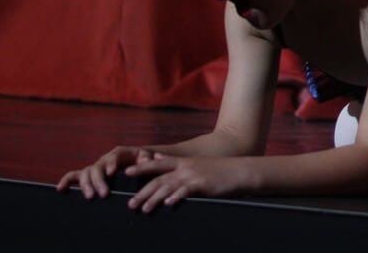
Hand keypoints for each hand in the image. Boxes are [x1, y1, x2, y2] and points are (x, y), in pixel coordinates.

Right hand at [57, 145, 151, 198]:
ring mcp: (95, 167)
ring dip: (86, 185)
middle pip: (97, 168)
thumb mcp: (146, 157)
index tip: (111, 172)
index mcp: (119, 153)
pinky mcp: (88, 175)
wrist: (135, 160)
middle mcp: (104, 160)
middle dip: (99, 181)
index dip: (111, 164)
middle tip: (103, 194)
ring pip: (85, 173)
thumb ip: (146, 158)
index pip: (113, 157)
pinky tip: (60, 189)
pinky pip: (74, 175)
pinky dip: (66, 180)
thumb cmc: (140, 159)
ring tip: (90, 196)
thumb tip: (145, 161)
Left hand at [121, 154, 250, 212]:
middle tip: (130, 203)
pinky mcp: (202, 184)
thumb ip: (178, 163)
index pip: (159, 164)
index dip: (142, 167)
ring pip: (169, 186)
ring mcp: (194, 175)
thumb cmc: (220, 170)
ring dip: (154, 198)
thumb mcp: (198, 163)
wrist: (240, 171)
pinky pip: (186, 190)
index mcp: (184, 162)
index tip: (127, 171)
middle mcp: (186, 167)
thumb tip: (159, 159)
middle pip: (159, 179)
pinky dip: (176, 196)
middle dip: (143, 191)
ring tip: (144, 209)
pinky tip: (169, 203)